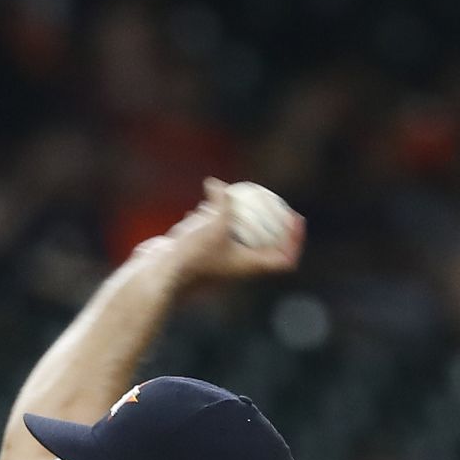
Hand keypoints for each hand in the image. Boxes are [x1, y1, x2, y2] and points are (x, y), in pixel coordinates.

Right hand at [160, 178, 303, 284]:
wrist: (162, 275)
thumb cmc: (193, 255)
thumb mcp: (213, 221)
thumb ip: (220, 200)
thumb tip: (216, 184)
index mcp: (249, 266)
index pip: (284, 259)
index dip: (295, 241)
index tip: (296, 219)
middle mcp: (237, 268)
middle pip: (264, 250)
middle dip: (271, 229)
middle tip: (272, 206)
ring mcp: (218, 264)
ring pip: (235, 243)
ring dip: (238, 224)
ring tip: (236, 202)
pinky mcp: (199, 259)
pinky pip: (211, 239)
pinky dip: (210, 223)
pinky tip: (200, 208)